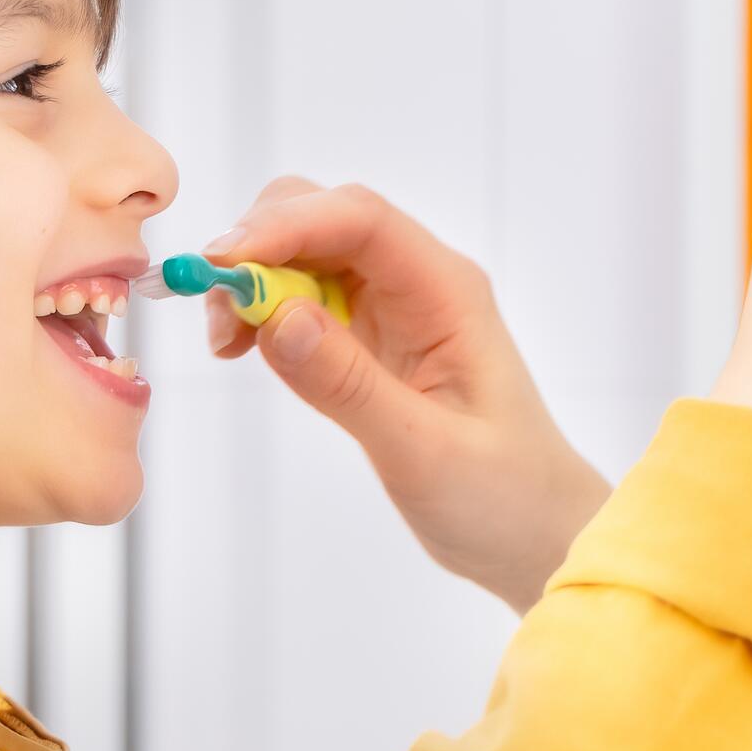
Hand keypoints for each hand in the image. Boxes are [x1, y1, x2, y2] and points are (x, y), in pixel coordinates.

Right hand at [203, 177, 609, 610]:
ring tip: (226, 344)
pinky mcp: (370, 337)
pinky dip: (264, 308)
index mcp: (448, 291)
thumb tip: (277, 316)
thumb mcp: (423, 452)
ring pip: (305, 249)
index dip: (285, 226)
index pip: (361, 219)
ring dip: (254, 276)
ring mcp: (393, 306)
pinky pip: (304, 295)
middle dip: (259, 244)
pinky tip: (244, 348)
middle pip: (325, 215)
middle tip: (217, 314)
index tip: (222, 263)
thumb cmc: (501, 496)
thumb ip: (350, 385)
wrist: (534, 535)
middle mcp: (419, 282)